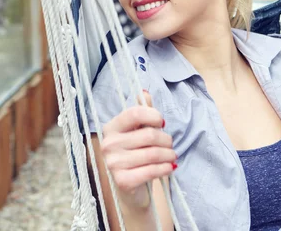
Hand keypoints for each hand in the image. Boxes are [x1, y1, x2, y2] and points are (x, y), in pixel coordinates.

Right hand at [100, 90, 175, 208]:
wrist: (130, 188)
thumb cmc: (136, 155)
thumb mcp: (137, 132)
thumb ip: (142, 111)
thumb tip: (144, 92)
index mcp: (111, 128)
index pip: (135, 113)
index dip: (154, 116)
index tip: (162, 123)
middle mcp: (108, 144)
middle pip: (149, 135)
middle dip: (166, 140)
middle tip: (170, 145)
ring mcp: (113, 163)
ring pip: (153, 153)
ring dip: (169, 155)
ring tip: (172, 156)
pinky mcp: (122, 181)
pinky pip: (152, 170)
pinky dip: (165, 168)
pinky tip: (169, 168)